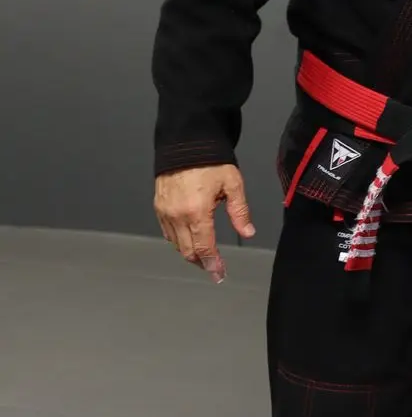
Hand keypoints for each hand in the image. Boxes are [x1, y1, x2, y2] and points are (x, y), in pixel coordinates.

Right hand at [154, 165, 254, 281]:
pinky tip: (189, 239)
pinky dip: (178, 240)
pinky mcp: (158, 206)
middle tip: (214, 268)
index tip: (219, 274)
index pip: (204, 248)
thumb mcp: (232, 184)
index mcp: (197, 212)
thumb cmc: (210, 161)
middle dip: (201, 262)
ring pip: (176, 244)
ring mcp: (165, 212)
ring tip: (204, 255)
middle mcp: (177, 215)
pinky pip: (167, 232)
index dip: (213, 264)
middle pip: (188, 251)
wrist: (185, 142)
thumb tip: (248, 232)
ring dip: (190, 252)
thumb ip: (240, 211)